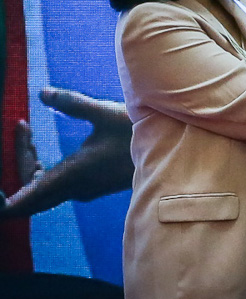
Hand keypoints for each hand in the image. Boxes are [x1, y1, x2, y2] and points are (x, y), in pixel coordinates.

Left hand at [0, 87, 132, 219]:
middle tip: (22, 127)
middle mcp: (73, 189)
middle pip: (26, 189)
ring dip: (30, 161)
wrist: (174, 153)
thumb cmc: (140, 134)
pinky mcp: (91, 185)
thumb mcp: (105, 112)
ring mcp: (83, 189)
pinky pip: (54, 184)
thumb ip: (71, 103)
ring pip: (40, 186)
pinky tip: (48, 146)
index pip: (18, 205)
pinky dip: (43, 166)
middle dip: (19, 158)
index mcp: (69, 177)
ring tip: (29, 132)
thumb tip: (41, 92)